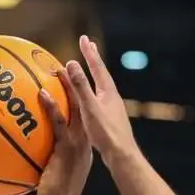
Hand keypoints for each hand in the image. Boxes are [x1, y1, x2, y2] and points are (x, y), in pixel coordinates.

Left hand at [36, 66, 92, 194]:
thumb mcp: (52, 171)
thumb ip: (46, 155)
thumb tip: (29, 145)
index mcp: (83, 145)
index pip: (82, 116)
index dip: (77, 98)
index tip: (69, 82)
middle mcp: (84, 141)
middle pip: (82, 107)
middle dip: (76, 85)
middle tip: (66, 66)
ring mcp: (77, 144)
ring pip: (75, 109)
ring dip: (68, 88)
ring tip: (58, 69)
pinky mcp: (67, 149)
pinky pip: (59, 123)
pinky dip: (52, 107)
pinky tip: (42, 93)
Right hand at [66, 35, 136, 157]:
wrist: (122, 155)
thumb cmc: (106, 132)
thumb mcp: (90, 107)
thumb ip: (81, 86)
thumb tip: (72, 64)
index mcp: (108, 91)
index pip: (97, 66)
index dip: (89, 52)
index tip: (84, 38)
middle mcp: (112, 97)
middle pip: (101, 74)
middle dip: (94, 60)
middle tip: (89, 46)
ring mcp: (112, 108)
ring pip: (101, 86)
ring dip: (94, 75)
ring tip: (90, 69)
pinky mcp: (110, 119)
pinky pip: (99, 98)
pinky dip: (93, 91)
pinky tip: (91, 99)